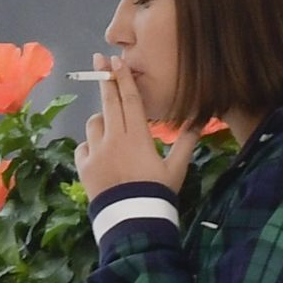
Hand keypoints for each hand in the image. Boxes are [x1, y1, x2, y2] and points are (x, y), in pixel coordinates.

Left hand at [75, 54, 200, 200]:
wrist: (133, 221)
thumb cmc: (158, 193)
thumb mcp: (176, 168)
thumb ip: (185, 143)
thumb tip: (198, 122)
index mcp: (137, 137)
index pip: (130, 101)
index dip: (123, 79)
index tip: (116, 61)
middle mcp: (114, 140)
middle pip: (109, 103)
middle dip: (104, 79)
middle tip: (98, 60)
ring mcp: (96, 153)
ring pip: (94, 123)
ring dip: (101, 121)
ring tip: (111, 130)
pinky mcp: (83, 167)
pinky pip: (83, 147)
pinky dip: (90, 146)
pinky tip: (100, 155)